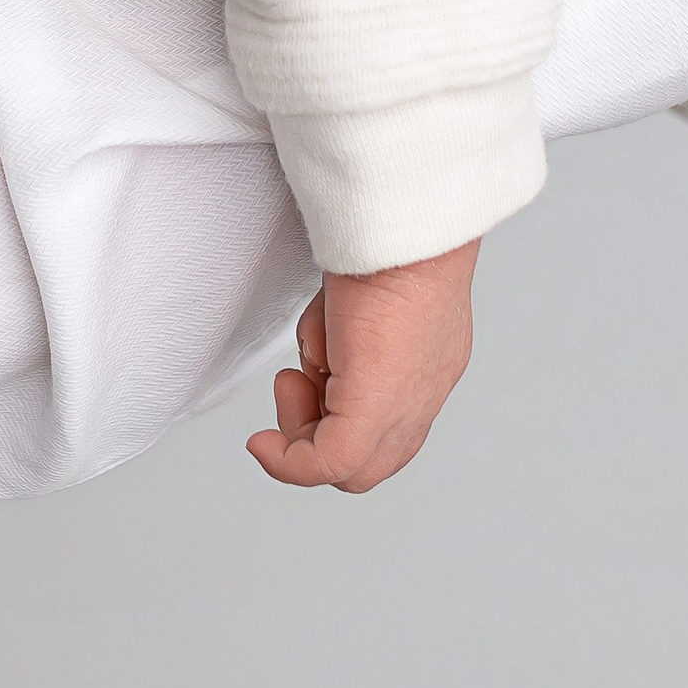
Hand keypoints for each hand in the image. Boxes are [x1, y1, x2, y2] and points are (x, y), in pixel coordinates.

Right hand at [248, 241, 479, 491]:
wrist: (405, 219)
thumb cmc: (383, 235)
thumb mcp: (356, 297)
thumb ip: (342, 335)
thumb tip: (318, 358)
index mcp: (427, 360)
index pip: (390, 425)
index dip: (337, 419)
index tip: (297, 382)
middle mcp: (425, 392)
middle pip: (374, 460)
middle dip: (317, 437)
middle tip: (291, 387)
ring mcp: (408, 406)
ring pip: (354, 469)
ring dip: (301, 436)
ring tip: (293, 375)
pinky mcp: (377, 406)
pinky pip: (330, 462)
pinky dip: (289, 463)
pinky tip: (260, 444)